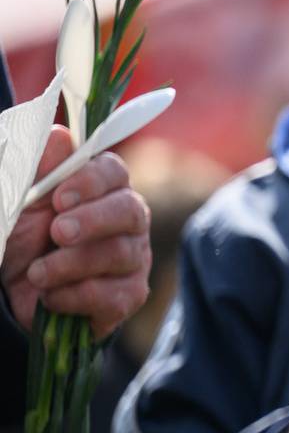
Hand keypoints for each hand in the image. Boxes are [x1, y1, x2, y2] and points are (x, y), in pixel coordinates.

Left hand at [2, 126, 150, 339]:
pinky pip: (117, 294)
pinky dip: (77, 296)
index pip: (114, 172)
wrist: (10, 290)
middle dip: (93, 222)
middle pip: (131, 211)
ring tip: (37, 274)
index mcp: (100, 188)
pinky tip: (51, 296)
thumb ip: (37, 168)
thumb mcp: (17, 200)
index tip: (59, 198)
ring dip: (71, 264)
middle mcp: (126, 219)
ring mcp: (133, 257)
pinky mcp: (129, 295)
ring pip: (121, 254)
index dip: (91, 182)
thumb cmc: (18, 237)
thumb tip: (60, 135)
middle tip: (57, 233)